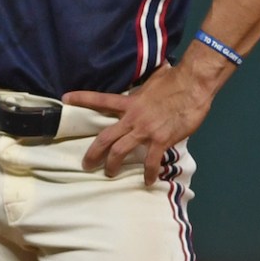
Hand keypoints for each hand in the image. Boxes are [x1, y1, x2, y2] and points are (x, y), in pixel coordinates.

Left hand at [65, 61, 221, 180]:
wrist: (193, 85)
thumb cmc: (176, 79)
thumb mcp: (153, 80)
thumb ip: (144, 87)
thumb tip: (145, 82)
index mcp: (130, 102)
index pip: (100, 99)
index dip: (81, 99)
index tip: (65, 99)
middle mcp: (132, 118)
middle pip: (104, 138)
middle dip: (93, 153)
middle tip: (86, 164)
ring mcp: (145, 130)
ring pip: (120, 152)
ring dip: (112, 165)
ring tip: (109, 174)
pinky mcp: (160, 140)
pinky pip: (150, 162)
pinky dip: (148, 174)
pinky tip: (148, 181)